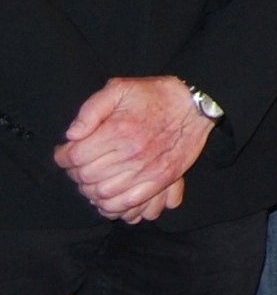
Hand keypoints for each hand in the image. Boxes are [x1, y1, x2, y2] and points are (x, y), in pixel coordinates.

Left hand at [54, 76, 213, 219]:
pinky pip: (129, 203)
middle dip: (76, 173)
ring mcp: (148, 168)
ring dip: (91, 190)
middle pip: (87, 176)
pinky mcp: (161, 179)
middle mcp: (132, 152)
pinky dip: (113, 205)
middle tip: (78, 166)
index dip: (63, 156)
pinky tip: (107, 197)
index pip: (75, 156)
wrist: (194, 105)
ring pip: (104, 193)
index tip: (65, 153)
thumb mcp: (119, 88)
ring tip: (92, 180)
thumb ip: (91, 109)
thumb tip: (72, 135)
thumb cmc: (154, 95)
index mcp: (118, 130)